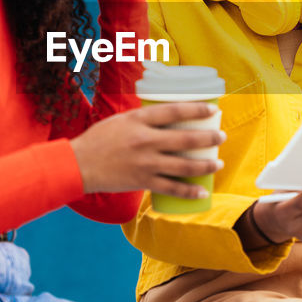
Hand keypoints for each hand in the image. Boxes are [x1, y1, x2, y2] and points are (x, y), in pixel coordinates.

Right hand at [70, 101, 223, 197]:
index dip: (197, 109)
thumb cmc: (99, 139)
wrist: (79, 164)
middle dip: (209, 138)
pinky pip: (172, 188)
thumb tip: (169, 117)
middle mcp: (145, 140)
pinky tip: (202, 192)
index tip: (213, 110)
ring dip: (206, 165)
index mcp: (139, 119)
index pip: (175, 110)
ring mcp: (145, 162)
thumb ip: (144, 119)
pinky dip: (189, 191)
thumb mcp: (122, 120)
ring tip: (218, 164)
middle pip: (186, 139)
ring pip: (184, 166)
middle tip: (222, 137)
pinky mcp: (143, 181)